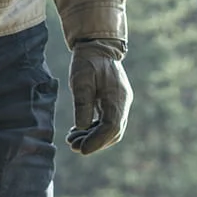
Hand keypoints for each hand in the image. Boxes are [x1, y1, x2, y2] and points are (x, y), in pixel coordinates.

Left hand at [66, 39, 131, 154]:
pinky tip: (79, 132)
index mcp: (117, 98)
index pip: (111, 127)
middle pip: (113, 133)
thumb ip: (82, 104)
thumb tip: (82, 128)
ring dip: (93, 139)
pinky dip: (95, 131)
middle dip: (94, 143)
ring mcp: (120, 104)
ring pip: (111, 131)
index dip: (97, 142)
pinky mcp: (114, 105)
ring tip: (73, 140)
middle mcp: (123, 103)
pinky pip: (107, 124)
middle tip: (74, 146)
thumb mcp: (80, 81)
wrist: (97, 47)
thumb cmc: (88, 62)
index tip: (82, 150)